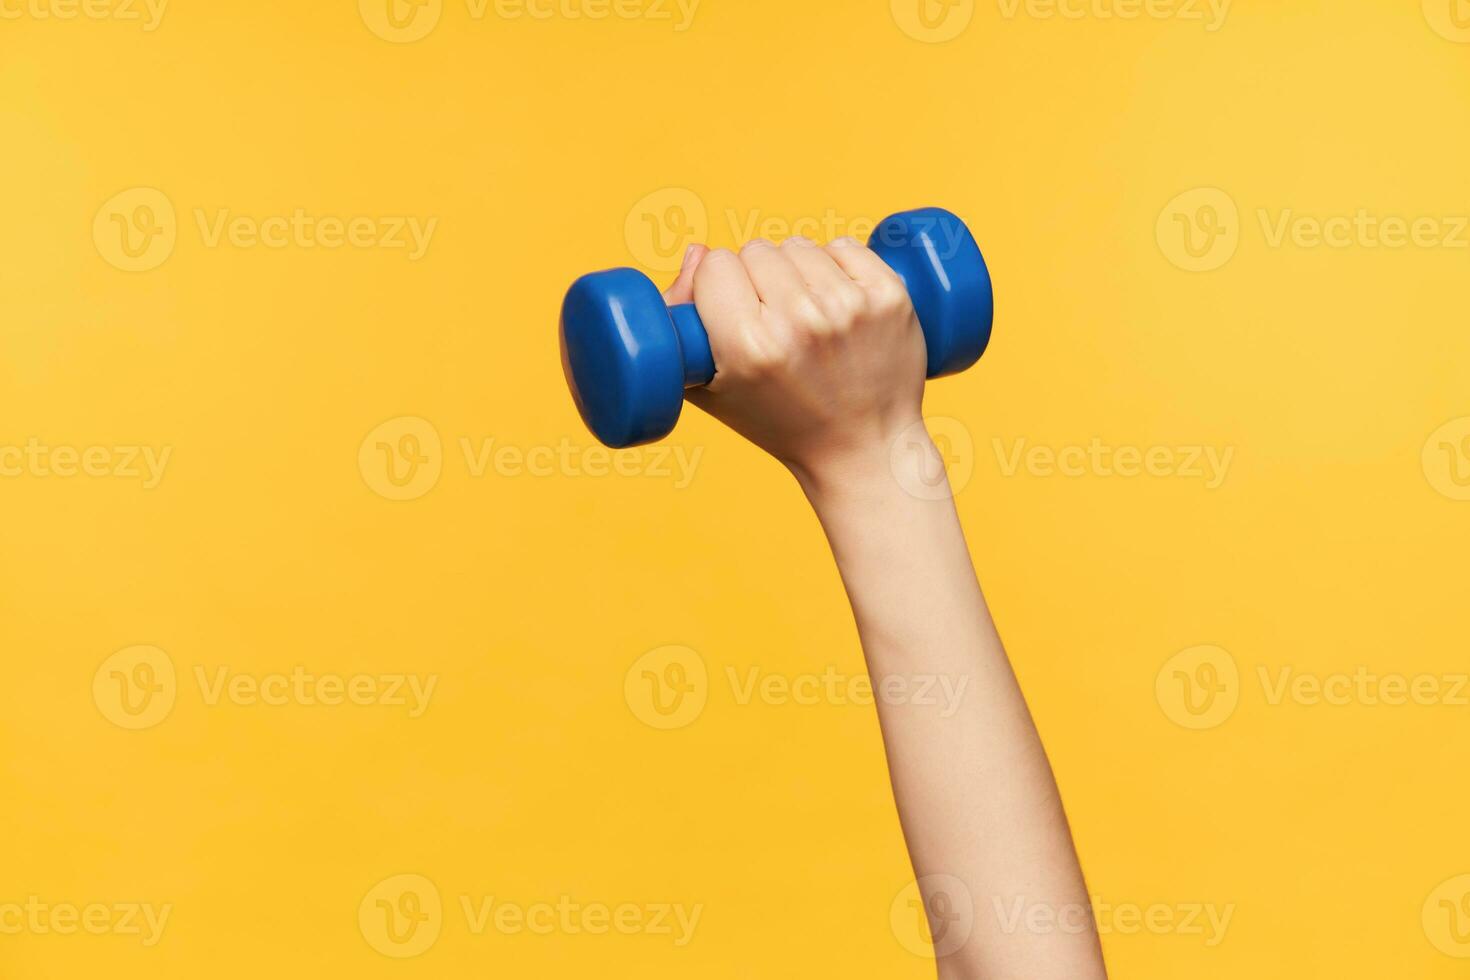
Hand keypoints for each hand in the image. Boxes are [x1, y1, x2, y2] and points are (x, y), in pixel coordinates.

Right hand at [662, 236, 927, 488]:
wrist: (864, 450)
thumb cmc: (781, 422)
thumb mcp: (711, 388)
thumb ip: (681, 319)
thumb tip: (697, 251)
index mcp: (748, 346)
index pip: (715, 264)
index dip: (718, 286)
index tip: (732, 312)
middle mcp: (799, 322)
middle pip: (756, 250)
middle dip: (759, 279)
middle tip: (774, 322)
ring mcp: (849, 307)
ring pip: (799, 246)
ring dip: (798, 271)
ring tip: (807, 316)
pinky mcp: (889, 296)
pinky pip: (844, 246)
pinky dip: (837, 266)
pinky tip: (837, 303)